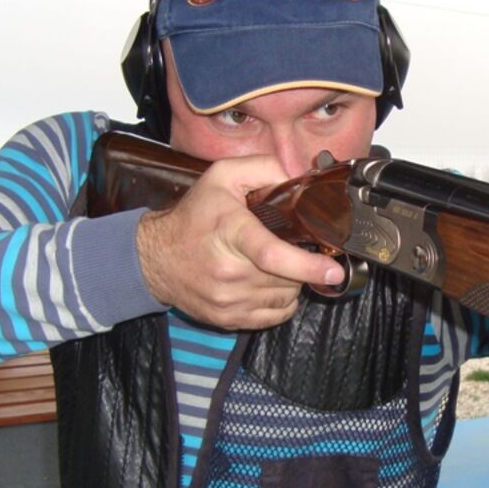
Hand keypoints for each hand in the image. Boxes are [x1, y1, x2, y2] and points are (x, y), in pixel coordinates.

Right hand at [135, 155, 343, 329]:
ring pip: (285, 298)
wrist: (155, 259)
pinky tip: (268, 284)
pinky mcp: (228, 319)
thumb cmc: (194, 216)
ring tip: (275, 265)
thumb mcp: (223, 176)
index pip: (272, 254)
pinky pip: (274, 316)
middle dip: (300, 265)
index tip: (333, 270)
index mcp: (231, 232)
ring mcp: (228, 300)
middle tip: (290, 248)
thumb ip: (264, 168)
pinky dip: (281, 302)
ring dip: (290, 284)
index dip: (308, 265)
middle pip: (287, 277)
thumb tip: (299, 179)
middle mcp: (229, 271)